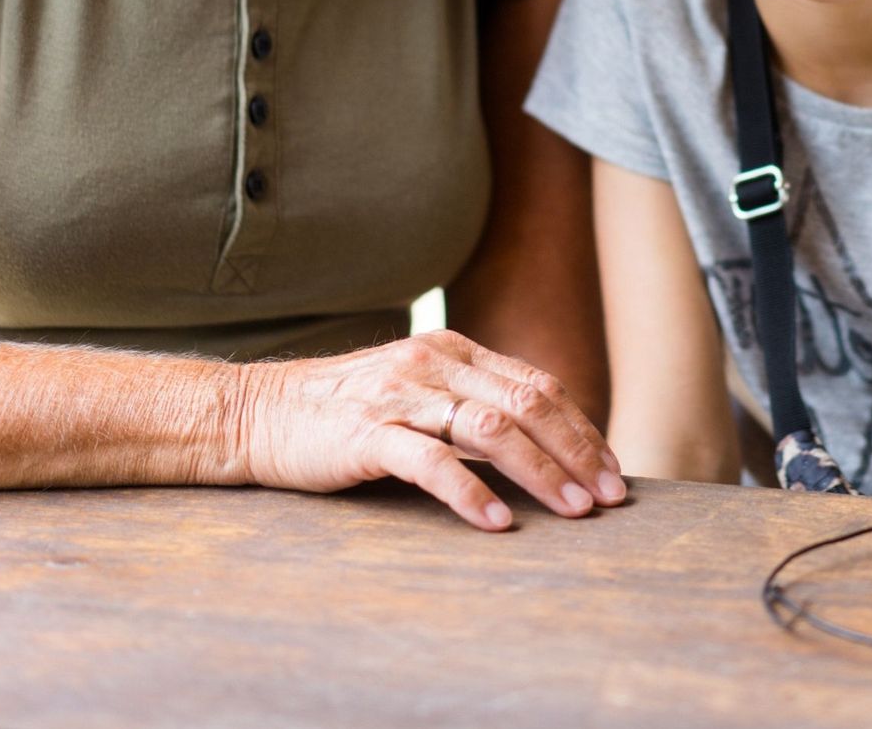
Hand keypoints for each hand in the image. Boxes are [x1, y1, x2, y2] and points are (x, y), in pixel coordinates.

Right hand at [238, 330, 625, 529]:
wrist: (259, 413)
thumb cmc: (344, 412)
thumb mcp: (417, 391)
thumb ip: (469, 401)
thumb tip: (538, 439)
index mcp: (454, 350)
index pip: (537, 384)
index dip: (581, 426)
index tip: (612, 467)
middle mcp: (435, 364)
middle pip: (527, 403)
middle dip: (577, 450)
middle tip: (610, 496)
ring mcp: (402, 396)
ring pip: (493, 428)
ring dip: (542, 471)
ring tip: (574, 509)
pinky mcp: (368, 434)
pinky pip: (432, 462)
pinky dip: (471, 492)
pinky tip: (498, 521)